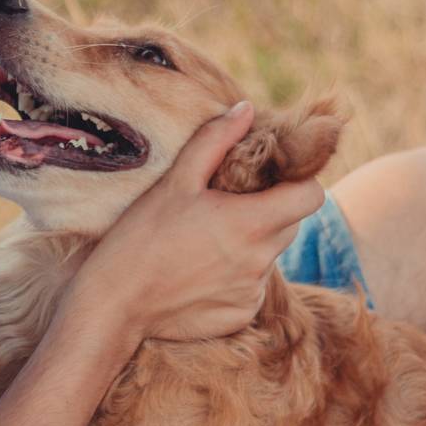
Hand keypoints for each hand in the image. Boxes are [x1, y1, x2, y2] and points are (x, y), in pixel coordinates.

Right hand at [68, 102, 326, 342]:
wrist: (115, 304)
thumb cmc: (141, 236)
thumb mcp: (175, 181)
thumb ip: (215, 141)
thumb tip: (247, 110)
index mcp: (249, 223)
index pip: (311, 197)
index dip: (298, 182)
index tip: (272, 179)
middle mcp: (259, 261)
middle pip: (290, 225)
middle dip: (269, 210)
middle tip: (227, 205)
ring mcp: (251, 292)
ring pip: (269, 255)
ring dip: (250, 244)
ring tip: (204, 241)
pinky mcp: (240, 315)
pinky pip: (252, 287)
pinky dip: (235, 276)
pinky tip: (197, 272)